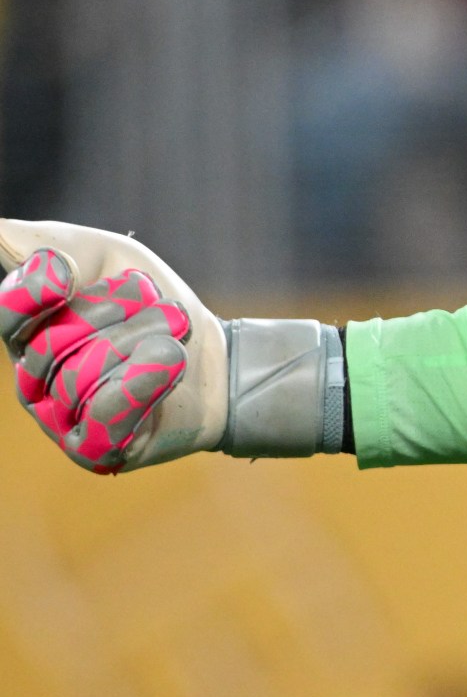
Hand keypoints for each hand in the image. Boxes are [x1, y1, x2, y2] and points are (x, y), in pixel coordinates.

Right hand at [0, 219, 229, 472]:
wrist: (215, 355)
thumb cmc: (150, 303)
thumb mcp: (105, 259)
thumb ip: (46, 246)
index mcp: (25, 330)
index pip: (7, 310)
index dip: (32, 290)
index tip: (65, 273)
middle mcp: (31, 378)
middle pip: (54, 341)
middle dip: (122, 310)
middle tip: (160, 307)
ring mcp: (58, 419)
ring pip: (83, 375)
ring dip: (148, 339)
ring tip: (174, 335)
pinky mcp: (94, 449)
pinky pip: (104, 415)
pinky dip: (146, 380)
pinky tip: (172, 359)